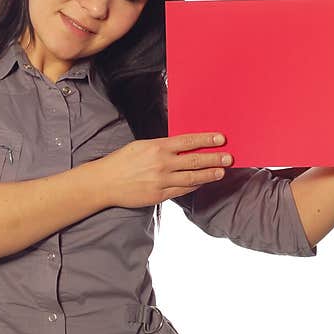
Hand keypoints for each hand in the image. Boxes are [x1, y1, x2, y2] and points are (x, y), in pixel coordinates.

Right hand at [96, 132, 232, 208]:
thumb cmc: (121, 161)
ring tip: (221, 172)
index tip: (221, 138)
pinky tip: (202, 182)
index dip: (207, 140)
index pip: (188, 142)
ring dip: (210, 174)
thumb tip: (182, 146)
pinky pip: (182, 190)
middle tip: (229, 157)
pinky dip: (194, 186)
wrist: (105, 182)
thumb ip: (162, 147)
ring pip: (192, 177)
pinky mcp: (159, 195)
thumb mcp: (141, 146)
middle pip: (195, 160)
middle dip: (215, 158)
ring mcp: (161, 181)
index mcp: (157, 147)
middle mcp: (162, 164)